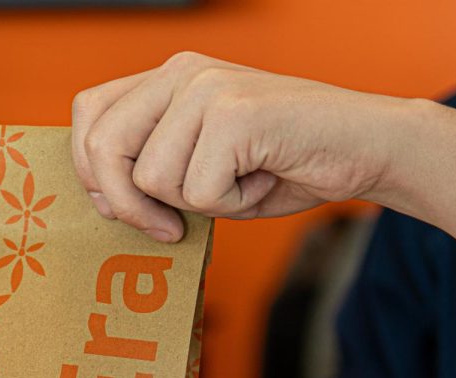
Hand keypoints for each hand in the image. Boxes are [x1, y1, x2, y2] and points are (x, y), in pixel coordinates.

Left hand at [71, 52, 405, 238]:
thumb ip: (151, 170)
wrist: (366, 148)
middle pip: (103, 146)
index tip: (123, 208)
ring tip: (241, 182)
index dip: (93, 171)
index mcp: (168, 78)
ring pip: (152, 178)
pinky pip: (199, 191)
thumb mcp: (201, 165)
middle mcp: (182, 72)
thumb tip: (101, 200)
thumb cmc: (283, 164)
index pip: (89, 115)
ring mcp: (207, 88)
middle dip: (127, 203)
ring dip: (198, 203)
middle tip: (170, 227)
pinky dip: (233, 205)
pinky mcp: (235, 113)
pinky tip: (263, 179)